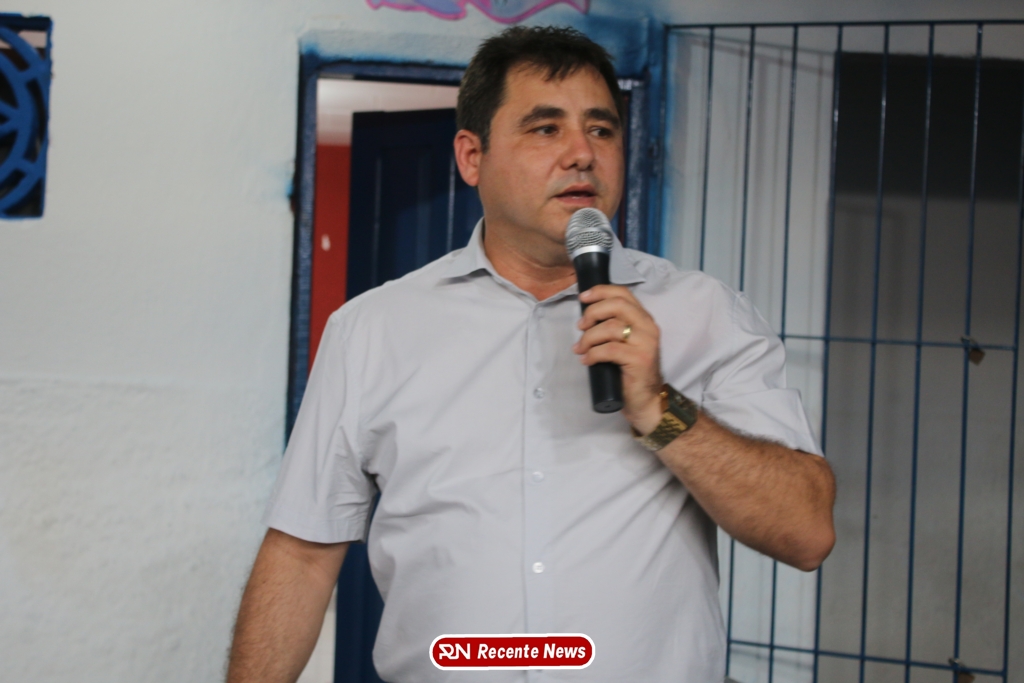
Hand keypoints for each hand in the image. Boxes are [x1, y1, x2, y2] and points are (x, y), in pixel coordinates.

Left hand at [572, 285, 663, 432]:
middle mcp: (648, 327)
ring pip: (610, 327)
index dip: (601, 291)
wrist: (645, 400)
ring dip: (588, 337)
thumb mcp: (623, 342)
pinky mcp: (640, 359)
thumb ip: (612, 326)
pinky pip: (609, 349)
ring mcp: (646, 343)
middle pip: (617, 305)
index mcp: (643, 319)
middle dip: (593, 313)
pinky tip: (587, 360)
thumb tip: (586, 317)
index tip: (583, 298)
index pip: (623, 293)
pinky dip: (592, 354)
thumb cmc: (629, 371)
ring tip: (580, 349)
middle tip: (580, 326)